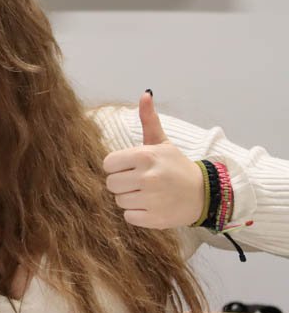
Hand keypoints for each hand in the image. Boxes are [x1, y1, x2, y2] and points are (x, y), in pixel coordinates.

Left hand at [102, 91, 203, 228]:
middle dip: (122, 184)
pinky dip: (137, 214)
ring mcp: (151, 199)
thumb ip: (149, 120)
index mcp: (145, 156)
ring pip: (119, 201)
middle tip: (139, 182)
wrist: (204, 194)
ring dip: (130, 199)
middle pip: (111, 184)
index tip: (130, 168)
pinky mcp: (154, 219)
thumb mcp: (162, 143)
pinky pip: (128, 217)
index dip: (117, 167)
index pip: (108, 164)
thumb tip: (145, 93)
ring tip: (147, 194)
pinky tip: (151, 206)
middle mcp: (147, 177)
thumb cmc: (176, 166)